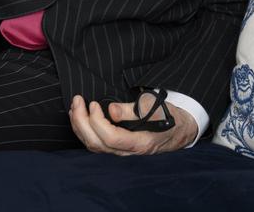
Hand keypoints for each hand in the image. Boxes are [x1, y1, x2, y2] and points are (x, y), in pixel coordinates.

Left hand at [68, 95, 197, 155]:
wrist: (178, 129)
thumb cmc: (168, 116)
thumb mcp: (155, 107)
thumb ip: (132, 110)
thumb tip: (111, 111)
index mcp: (140, 143)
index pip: (111, 138)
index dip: (97, 122)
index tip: (94, 103)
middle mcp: (129, 152)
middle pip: (97, 144)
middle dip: (82, 122)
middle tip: (77, 100)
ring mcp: (122, 151)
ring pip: (94, 146)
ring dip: (80, 126)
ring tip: (74, 106)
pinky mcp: (118, 147)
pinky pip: (96, 143)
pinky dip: (84, 130)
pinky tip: (79, 117)